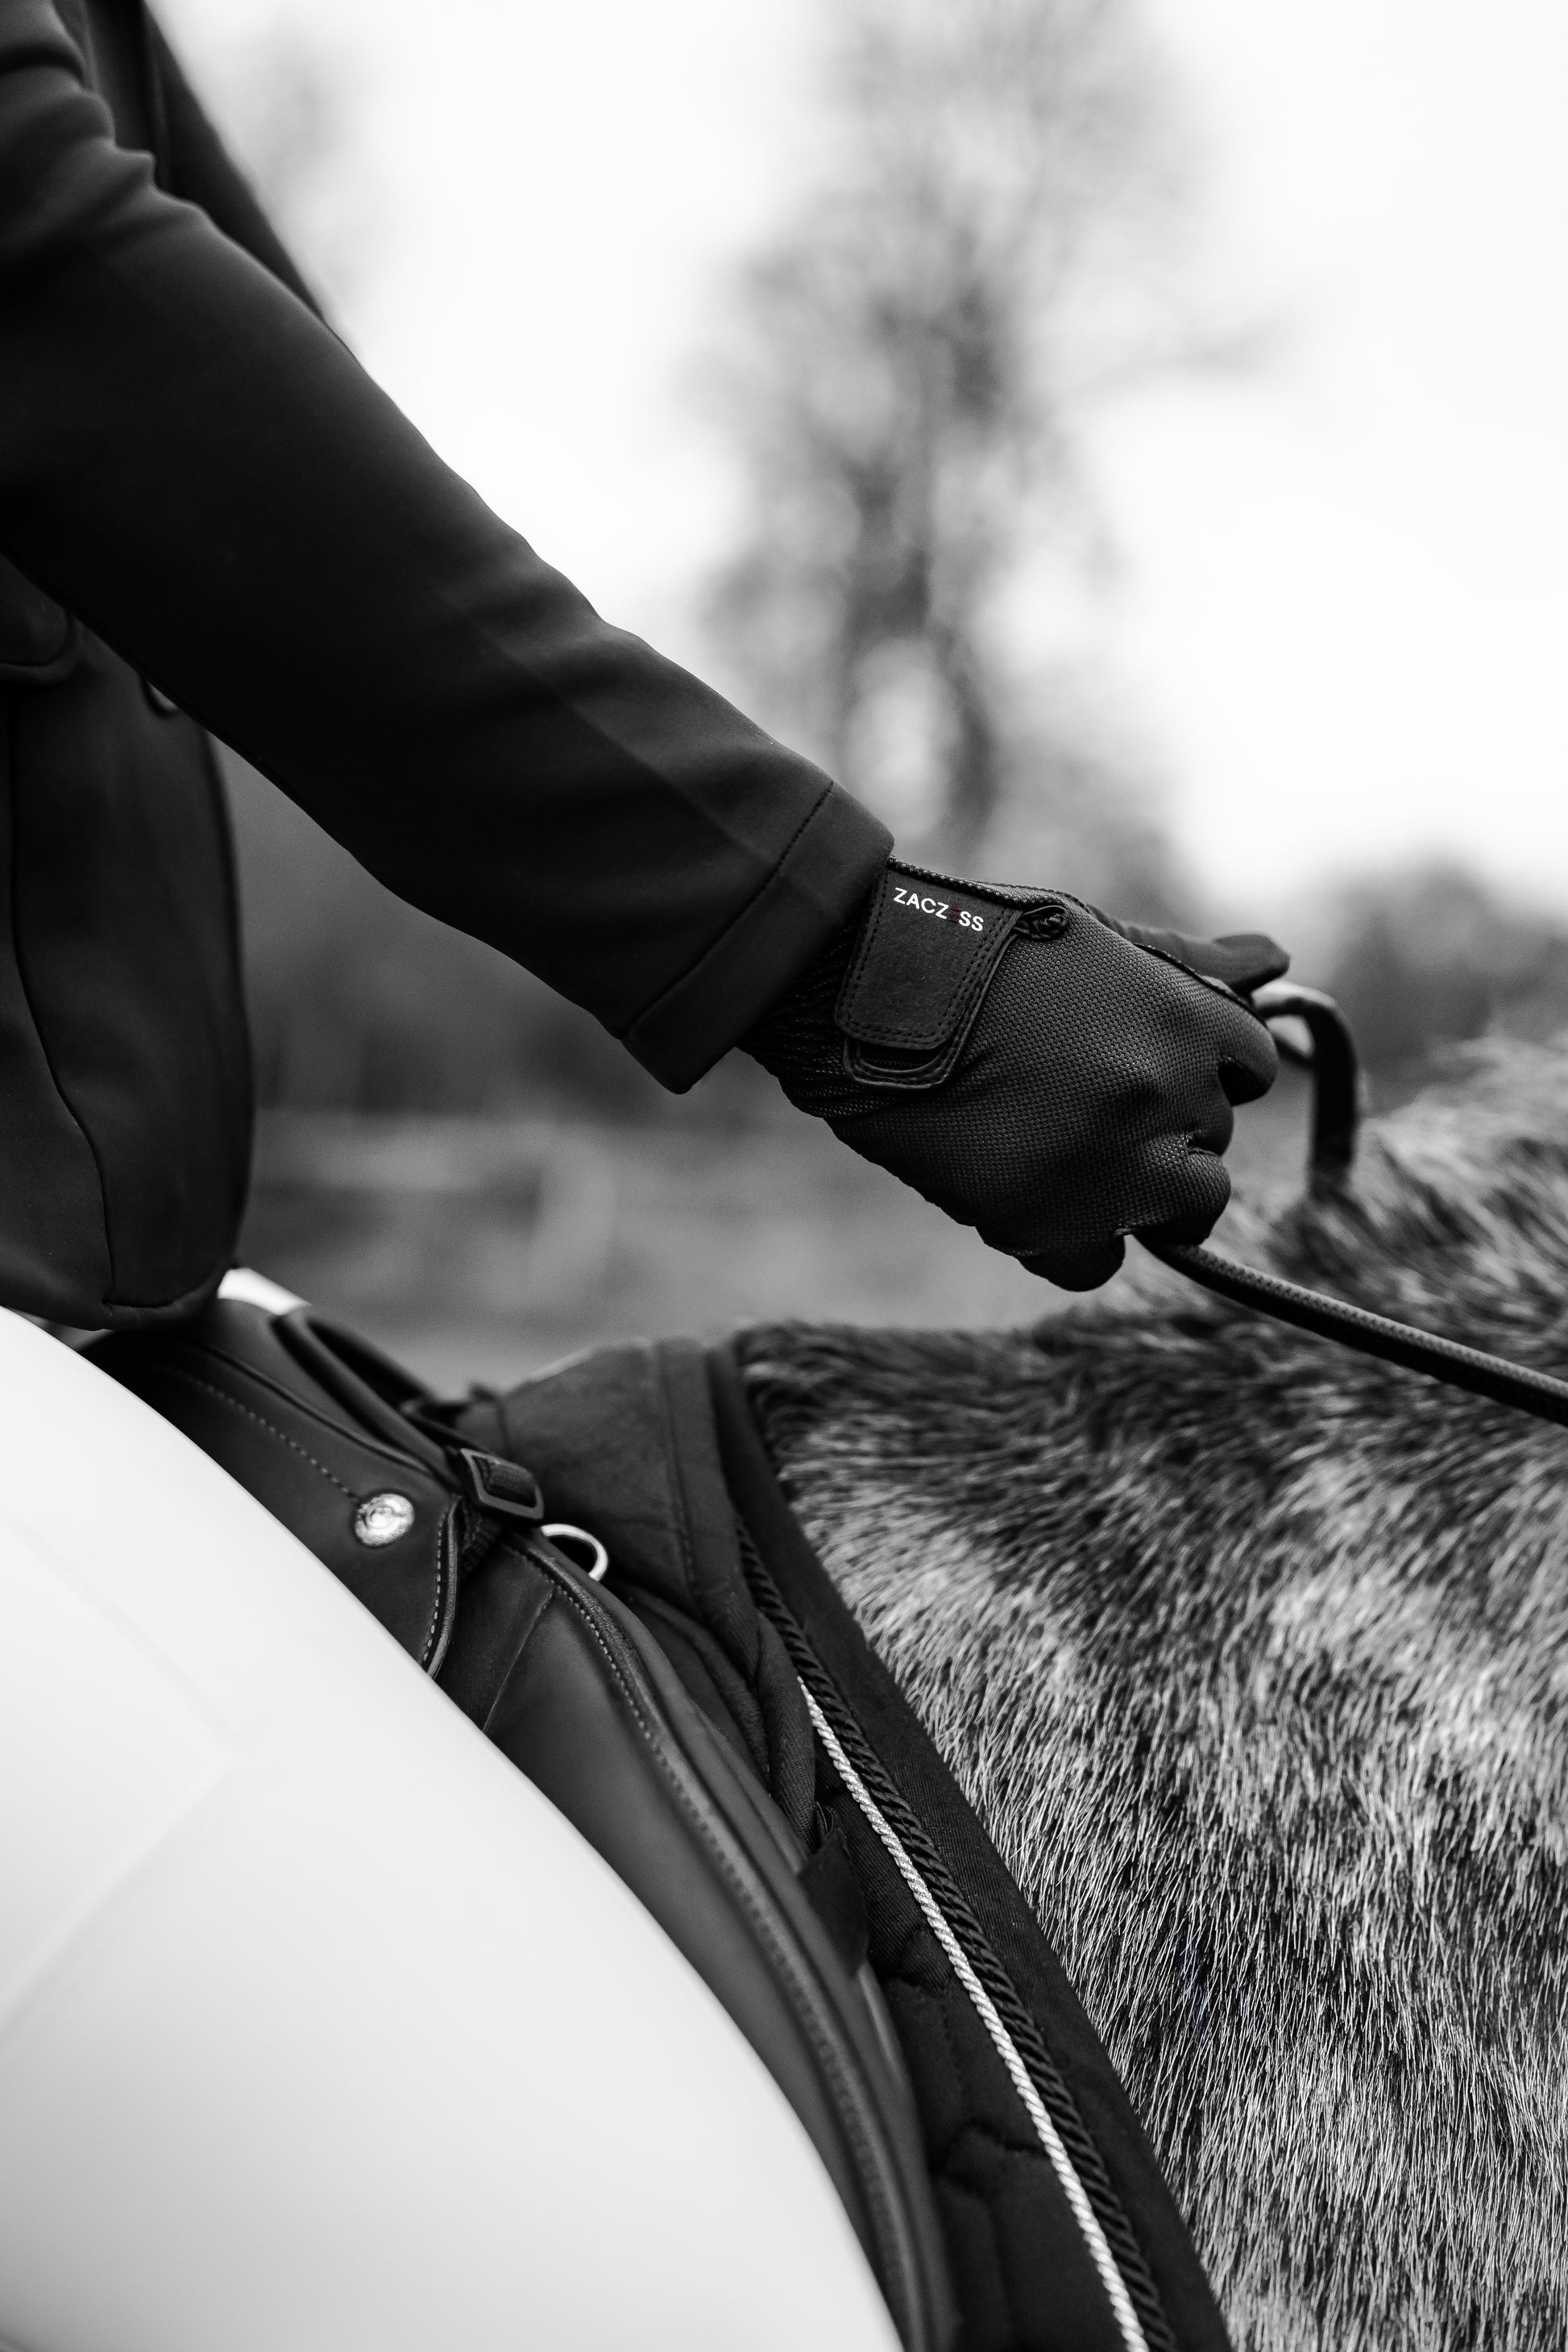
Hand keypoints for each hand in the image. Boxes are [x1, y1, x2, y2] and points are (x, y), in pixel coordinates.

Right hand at [746, 861, 1281, 1288]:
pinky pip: (1098, 1263)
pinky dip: (1070, 1240)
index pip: (1251, 1068)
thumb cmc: (972, 948)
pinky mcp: (1045, 1224)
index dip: (1203, 1071)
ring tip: (1068, 1153)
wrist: (857, 986)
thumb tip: (1271, 960)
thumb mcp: (1090, 936)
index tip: (1153, 1066)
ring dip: (1137, 1191)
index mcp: (1184, 1019)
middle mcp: (1164, 1096)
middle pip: (1213, 1143)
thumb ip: (1185, 961)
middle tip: (1085, 1102)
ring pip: (1182, 1211)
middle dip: (1165, 1129)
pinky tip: (1026, 1190)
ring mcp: (1109, 1167)